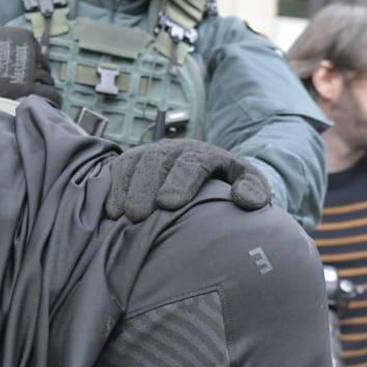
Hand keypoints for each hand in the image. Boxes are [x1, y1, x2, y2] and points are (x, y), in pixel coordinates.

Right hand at [0, 26, 59, 106]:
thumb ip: (7, 37)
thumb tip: (13, 45)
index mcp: (24, 37)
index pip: (39, 50)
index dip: (37, 61)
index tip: (36, 68)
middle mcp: (30, 53)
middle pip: (44, 66)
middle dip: (43, 74)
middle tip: (41, 83)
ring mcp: (29, 71)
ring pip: (48, 81)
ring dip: (49, 88)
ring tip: (49, 96)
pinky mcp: (25, 88)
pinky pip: (47, 95)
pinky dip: (52, 99)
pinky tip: (52, 105)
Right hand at [105, 139, 269, 220]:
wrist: (208, 172)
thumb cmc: (227, 184)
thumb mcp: (247, 182)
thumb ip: (255, 189)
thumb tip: (245, 200)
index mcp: (205, 154)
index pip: (192, 163)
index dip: (179, 182)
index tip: (168, 204)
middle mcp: (175, 150)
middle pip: (158, 163)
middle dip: (146, 188)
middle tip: (139, 216)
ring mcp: (152, 153)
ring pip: (136, 164)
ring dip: (127, 190)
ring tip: (124, 217)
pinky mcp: (133, 161)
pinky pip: (120, 169)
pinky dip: (113, 188)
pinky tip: (111, 211)